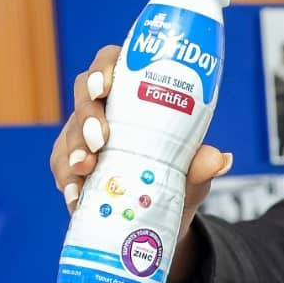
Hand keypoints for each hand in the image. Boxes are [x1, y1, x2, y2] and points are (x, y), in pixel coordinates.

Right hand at [48, 44, 230, 232]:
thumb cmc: (178, 179)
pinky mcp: (74, 168)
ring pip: (69, 133)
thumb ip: (201, 166)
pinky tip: (76, 197)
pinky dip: (69, 183)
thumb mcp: (192, 174)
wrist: (164, 217)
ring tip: (85, 168)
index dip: (103, 69)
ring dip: (74, 150)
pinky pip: (63, 170)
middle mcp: (106, 111)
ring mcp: (85, 138)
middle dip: (88, 114)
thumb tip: (219, 159)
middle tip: (100, 139)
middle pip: (84, 96)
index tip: (104, 87)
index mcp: (134, 95)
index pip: (113, 65)